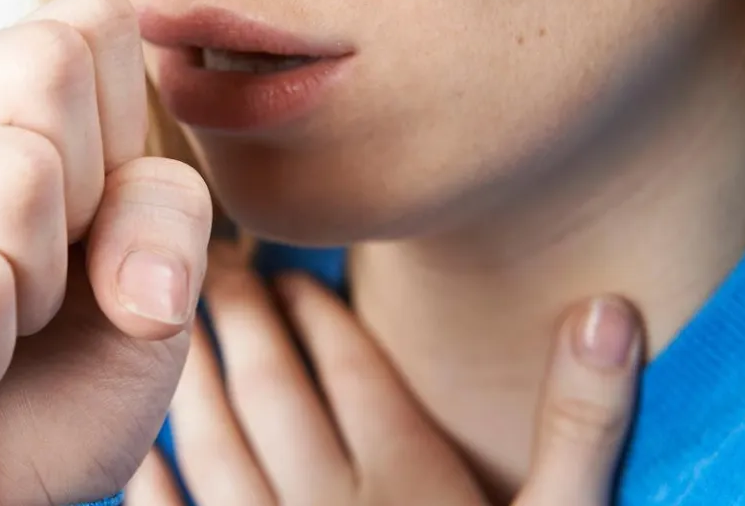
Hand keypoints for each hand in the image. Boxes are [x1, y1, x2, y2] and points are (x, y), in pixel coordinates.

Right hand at [0, 0, 211, 504]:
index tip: (72, 239)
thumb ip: (165, 220)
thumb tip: (129, 257)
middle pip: (48, 75)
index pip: (89, 26)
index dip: (122, 154)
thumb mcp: (151, 291)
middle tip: (15, 294)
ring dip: (26, 299)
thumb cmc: (48, 387)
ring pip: (14, 178)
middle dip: (76, 222)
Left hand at [127, 242, 641, 505]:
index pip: (348, 365)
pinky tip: (138, 440)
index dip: (315, 309)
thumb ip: (582, 426)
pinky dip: (151, 478)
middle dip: (242, 317)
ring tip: (173, 320)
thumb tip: (606, 309)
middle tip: (215, 263)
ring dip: (191, 375)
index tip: (287, 271)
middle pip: (271, 386)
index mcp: (409, 480)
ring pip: (214, 441)